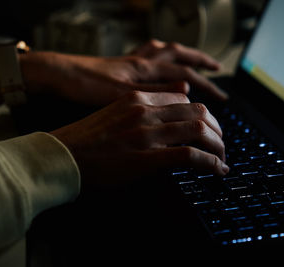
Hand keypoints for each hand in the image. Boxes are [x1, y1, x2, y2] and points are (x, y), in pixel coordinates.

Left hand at [19, 40, 226, 105]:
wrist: (57, 74)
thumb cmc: (86, 86)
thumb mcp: (122, 95)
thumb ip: (155, 92)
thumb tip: (187, 89)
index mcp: (145, 69)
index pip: (186, 74)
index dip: (207, 87)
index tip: (224, 99)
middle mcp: (141, 61)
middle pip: (180, 56)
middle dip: (201, 62)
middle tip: (217, 70)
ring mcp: (131, 61)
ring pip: (165, 51)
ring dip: (183, 53)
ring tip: (195, 60)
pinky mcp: (121, 64)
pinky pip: (148, 53)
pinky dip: (160, 55)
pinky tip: (159, 63)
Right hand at [50, 91, 228, 187]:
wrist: (62, 156)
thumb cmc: (85, 140)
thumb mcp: (113, 114)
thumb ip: (140, 112)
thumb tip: (164, 120)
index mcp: (137, 98)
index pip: (184, 99)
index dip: (201, 115)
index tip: (206, 128)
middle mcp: (145, 110)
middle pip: (198, 111)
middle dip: (216, 129)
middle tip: (220, 144)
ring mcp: (147, 133)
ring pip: (200, 130)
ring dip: (218, 146)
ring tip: (221, 159)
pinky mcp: (148, 157)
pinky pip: (190, 155)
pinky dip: (210, 163)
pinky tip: (217, 171)